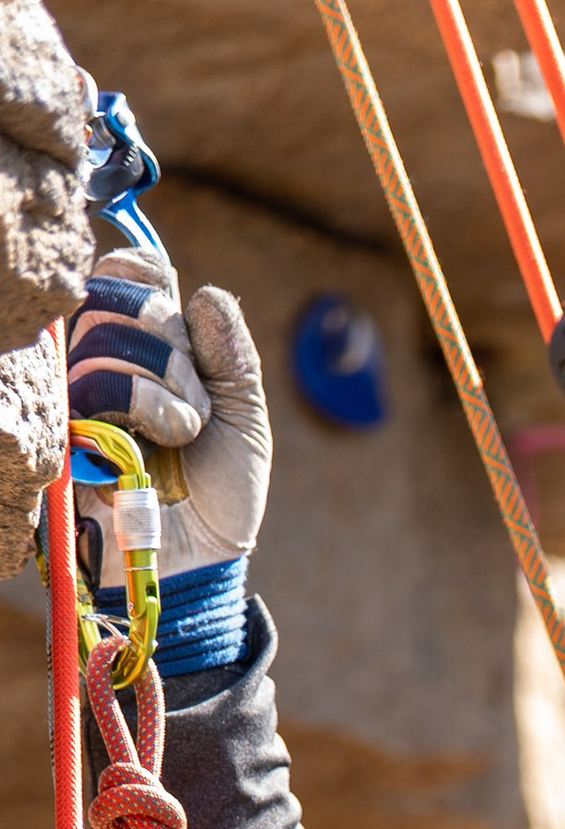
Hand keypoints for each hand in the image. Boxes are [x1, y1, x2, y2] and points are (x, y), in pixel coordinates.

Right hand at [70, 237, 269, 586]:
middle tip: (194, 408)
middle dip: (170, 351)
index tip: (187, 336)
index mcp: (140, 342)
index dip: (153, 283)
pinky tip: (146, 451)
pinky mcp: (57, 428)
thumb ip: (231, 356)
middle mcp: (97, 357)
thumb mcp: (243, 419)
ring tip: (178, 438)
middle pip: (114, 298)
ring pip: (104, 344)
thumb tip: (206, 293)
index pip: (128, 269)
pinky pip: (89, 387)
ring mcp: (71, 393)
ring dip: (161, 394)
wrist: (200, 559)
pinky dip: (140, 411)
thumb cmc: (219, 492)